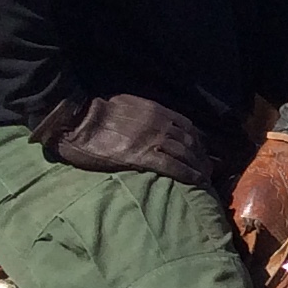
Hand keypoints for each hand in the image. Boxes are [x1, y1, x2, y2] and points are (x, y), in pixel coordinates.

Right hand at [34, 93, 220, 188]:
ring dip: (200, 166)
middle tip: (210, 168)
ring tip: (206, 177)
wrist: (76, 120)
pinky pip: (172, 167)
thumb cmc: (95, 112)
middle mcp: (160, 124)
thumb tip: (150, 121)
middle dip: (203, 155)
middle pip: (191, 141)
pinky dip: (188, 174)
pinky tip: (197, 182)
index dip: (198, 140)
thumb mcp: (127, 105)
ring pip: (186, 154)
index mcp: (156, 111)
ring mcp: (152, 140)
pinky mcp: (141, 157)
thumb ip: (143, 113)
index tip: (203, 150)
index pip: (187, 126)